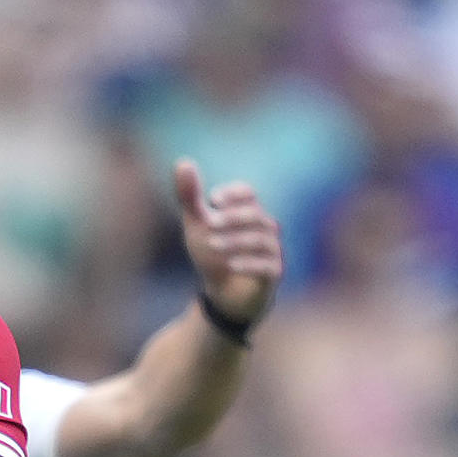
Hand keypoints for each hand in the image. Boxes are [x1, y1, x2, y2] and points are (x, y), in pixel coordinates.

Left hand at [175, 159, 282, 327]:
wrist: (221, 295)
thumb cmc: (211, 255)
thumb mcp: (197, 225)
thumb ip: (190, 197)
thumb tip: (183, 162)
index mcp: (246, 212)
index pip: (247, 192)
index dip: (233, 193)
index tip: (213, 200)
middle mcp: (264, 229)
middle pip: (256, 215)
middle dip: (232, 217)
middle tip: (209, 223)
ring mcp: (272, 252)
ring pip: (262, 239)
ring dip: (236, 240)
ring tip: (212, 245)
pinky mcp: (273, 275)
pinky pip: (269, 266)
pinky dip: (250, 264)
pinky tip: (230, 265)